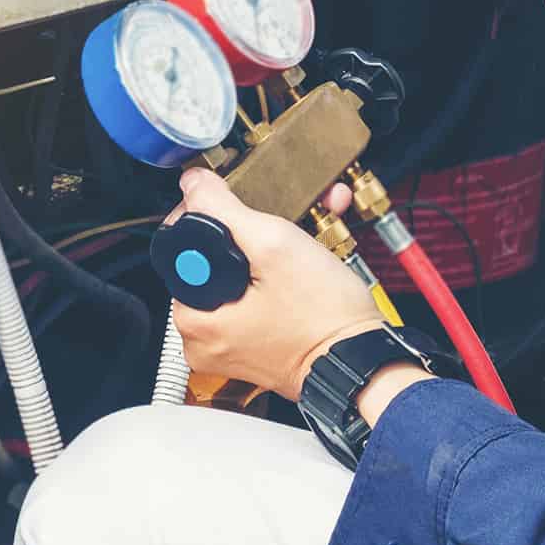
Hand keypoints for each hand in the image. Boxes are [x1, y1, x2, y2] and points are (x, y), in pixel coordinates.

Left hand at [167, 170, 383, 400]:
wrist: (362, 360)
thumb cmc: (324, 317)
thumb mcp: (273, 245)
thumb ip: (223, 208)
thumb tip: (192, 185)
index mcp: (192, 319)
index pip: (182, 242)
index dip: (214, 214)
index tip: (247, 212)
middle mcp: (202, 339)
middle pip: (211, 259)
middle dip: (250, 230)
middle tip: (280, 226)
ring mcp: (228, 345)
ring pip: (238, 275)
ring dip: (268, 248)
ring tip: (300, 241)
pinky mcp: (253, 346)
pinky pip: (253, 297)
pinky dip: (274, 276)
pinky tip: (300, 263)